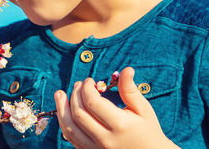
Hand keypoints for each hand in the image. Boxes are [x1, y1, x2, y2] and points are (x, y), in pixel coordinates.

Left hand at [54, 67, 178, 148]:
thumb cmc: (148, 130)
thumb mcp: (143, 109)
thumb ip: (130, 90)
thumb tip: (126, 69)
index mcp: (120, 125)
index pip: (93, 103)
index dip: (87, 88)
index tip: (89, 81)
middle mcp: (106, 139)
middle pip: (79, 114)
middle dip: (74, 95)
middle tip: (78, 84)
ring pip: (70, 129)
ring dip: (62, 110)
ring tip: (59, 95)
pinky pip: (72, 140)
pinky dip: (65, 125)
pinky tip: (63, 112)